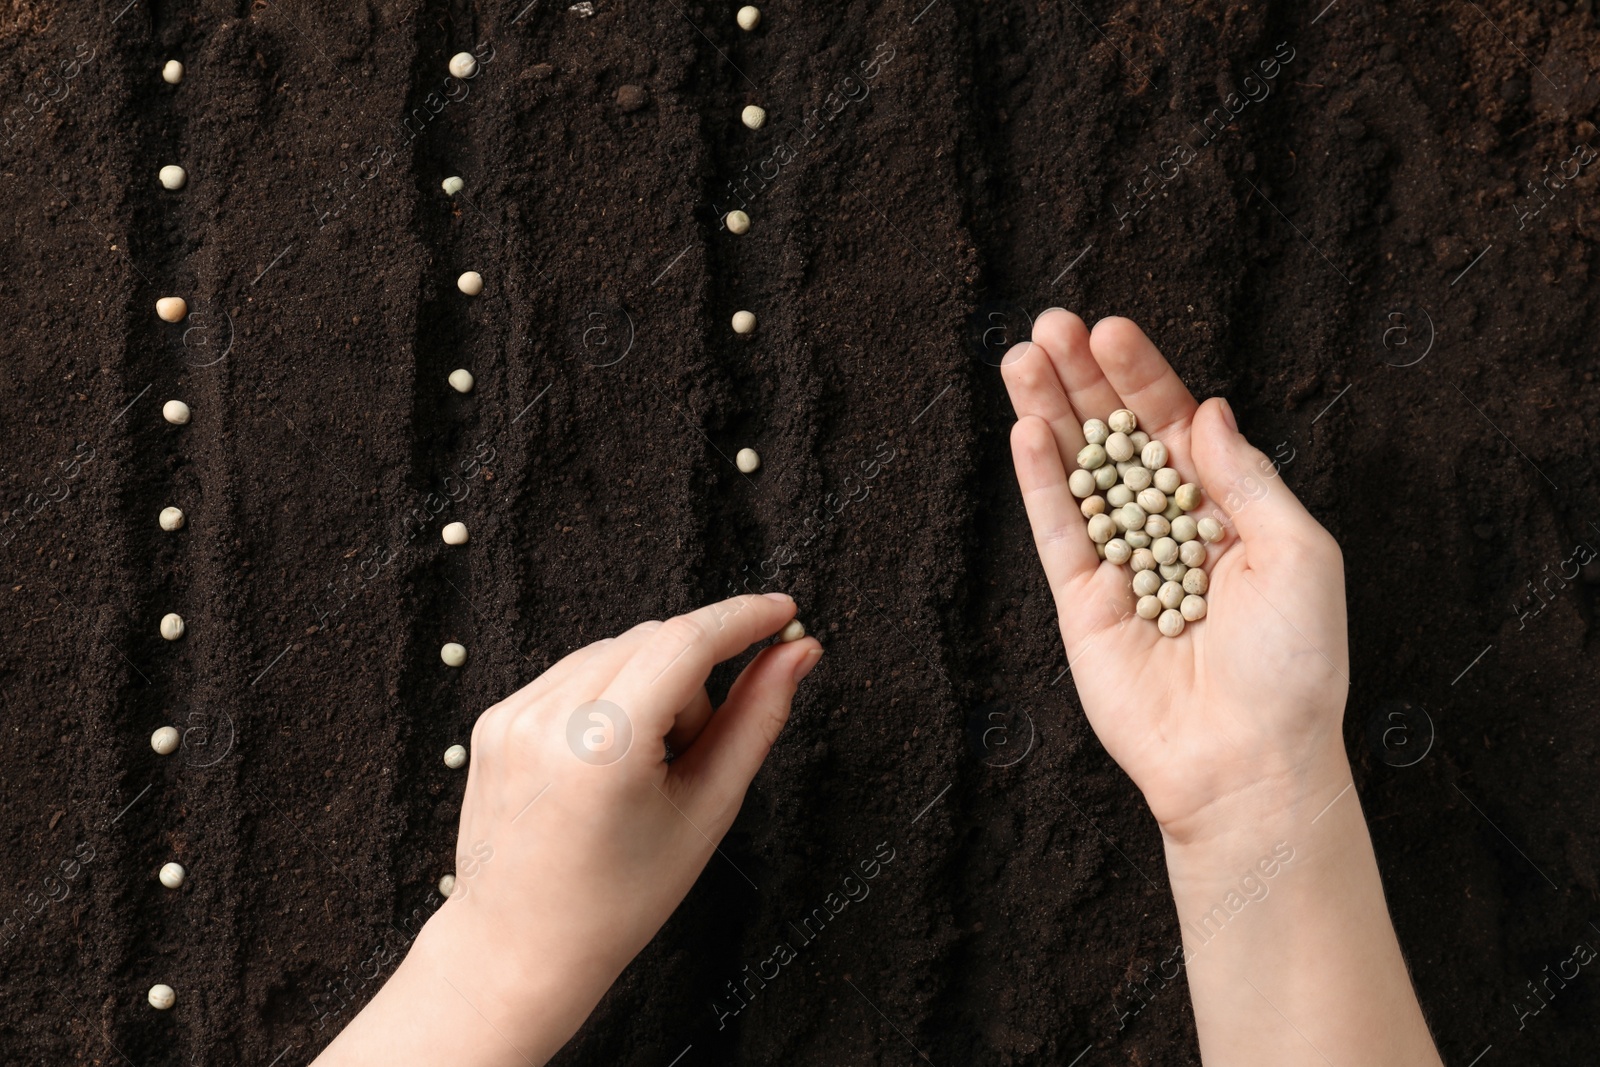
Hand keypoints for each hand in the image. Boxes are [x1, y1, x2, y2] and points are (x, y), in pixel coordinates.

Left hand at [312, 593, 821, 1066]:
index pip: (686, 642)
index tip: (783, 611)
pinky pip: (574, 672)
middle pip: (654, 640)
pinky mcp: (495, 717)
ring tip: (648, 768)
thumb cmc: (621, 897)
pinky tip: (610, 762)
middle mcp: (548, 718)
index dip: (743, 618)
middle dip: (696, 674)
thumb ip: (758, 718)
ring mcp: (512, 714)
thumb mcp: (708, 809)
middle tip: (699, 749)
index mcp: (604, 747)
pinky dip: (610, 696)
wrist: (520, 949)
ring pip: (616, 651)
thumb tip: (799, 652)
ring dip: (653, 684)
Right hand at [1001, 311, 1349, 843]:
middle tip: (1050, 325)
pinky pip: (1057, 531)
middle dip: (1084, 381)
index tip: (1112, 330)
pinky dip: (1039, 481)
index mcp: (1228, 514)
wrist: (1250, 761)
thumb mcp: (1299, 554)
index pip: (1176, 427)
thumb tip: (1206, 413)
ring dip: (1049, 414)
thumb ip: (1247, 479)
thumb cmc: (1295, 666)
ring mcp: (1122, 565)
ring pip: (1078, 473)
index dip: (1144, 378)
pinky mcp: (1081, 604)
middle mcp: (1170, 531)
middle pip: (1117, 438)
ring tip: (1021, 357)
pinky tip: (1024, 429)